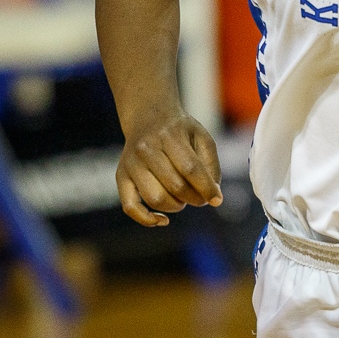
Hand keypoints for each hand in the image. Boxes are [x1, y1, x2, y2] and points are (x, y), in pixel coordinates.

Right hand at [116, 110, 222, 226]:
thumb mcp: (201, 137)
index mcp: (169, 135)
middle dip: (194, 198)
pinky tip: (163, 220)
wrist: (148, 116)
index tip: (216, 200)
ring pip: (155, 198)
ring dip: (176, 206)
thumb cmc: (180, 132)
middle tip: (200, 197)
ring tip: (183, 199)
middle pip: (175, 185)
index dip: (206, 188)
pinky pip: (130, 206)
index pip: (190, 168)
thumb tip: (214, 197)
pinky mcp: (121, 176)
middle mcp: (146, 148)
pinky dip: (147, 219)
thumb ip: (210, 165)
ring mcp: (131, 163)